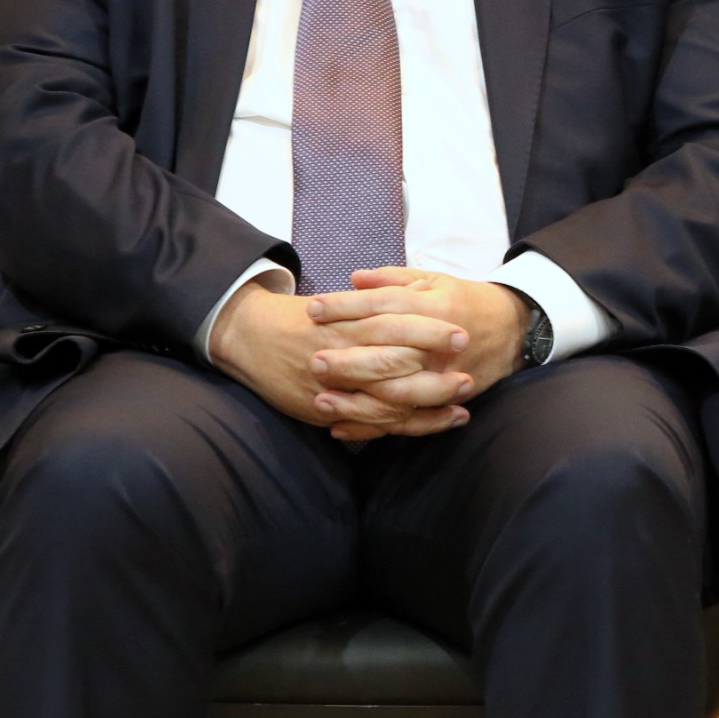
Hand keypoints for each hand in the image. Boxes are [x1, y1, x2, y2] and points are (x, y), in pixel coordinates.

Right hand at [208, 277, 472, 440]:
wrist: (250, 335)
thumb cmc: (304, 317)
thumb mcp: (340, 302)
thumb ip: (376, 298)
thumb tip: (419, 291)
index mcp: (348, 321)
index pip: (394, 325)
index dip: (429, 332)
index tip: (460, 333)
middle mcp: (340, 354)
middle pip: (393, 366)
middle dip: (433, 375)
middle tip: (468, 376)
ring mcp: (332, 386)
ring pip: (383, 401)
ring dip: (425, 407)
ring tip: (460, 406)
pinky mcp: (324, 409)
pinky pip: (368, 424)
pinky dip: (398, 426)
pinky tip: (428, 425)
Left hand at [305, 268, 533, 431]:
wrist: (513, 329)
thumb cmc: (466, 300)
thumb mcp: (434, 280)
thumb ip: (394, 280)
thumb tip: (354, 279)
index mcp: (434, 307)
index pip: (383, 306)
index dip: (346, 307)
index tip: (313, 309)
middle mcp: (437, 345)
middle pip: (388, 354)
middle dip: (348, 359)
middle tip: (313, 360)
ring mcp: (443, 376)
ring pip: (396, 393)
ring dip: (357, 400)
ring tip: (321, 399)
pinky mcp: (446, 400)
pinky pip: (407, 420)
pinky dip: (374, 427)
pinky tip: (341, 427)